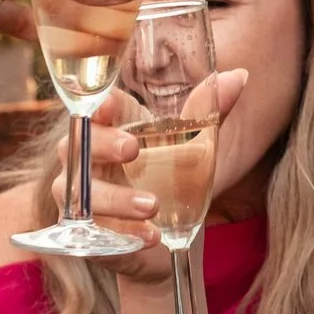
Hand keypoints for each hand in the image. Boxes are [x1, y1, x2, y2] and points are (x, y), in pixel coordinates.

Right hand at [52, 74, 252, 283]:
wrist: (170, 236)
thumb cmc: (172, 179)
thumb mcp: (194, 146)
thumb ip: (208, 112)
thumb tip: (239, 76)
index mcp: (111, 129)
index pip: (96, 107)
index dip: (98, 104)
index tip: (109, 105)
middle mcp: (86, 159)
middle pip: (75, 143)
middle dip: (101, 144)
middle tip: (132, 149)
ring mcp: (80, 197)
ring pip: (80, 192)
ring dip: (115, 197)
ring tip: (152, 205)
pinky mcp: (84, 234)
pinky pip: (92, 232)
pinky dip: (123, 234)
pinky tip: (152, 236)